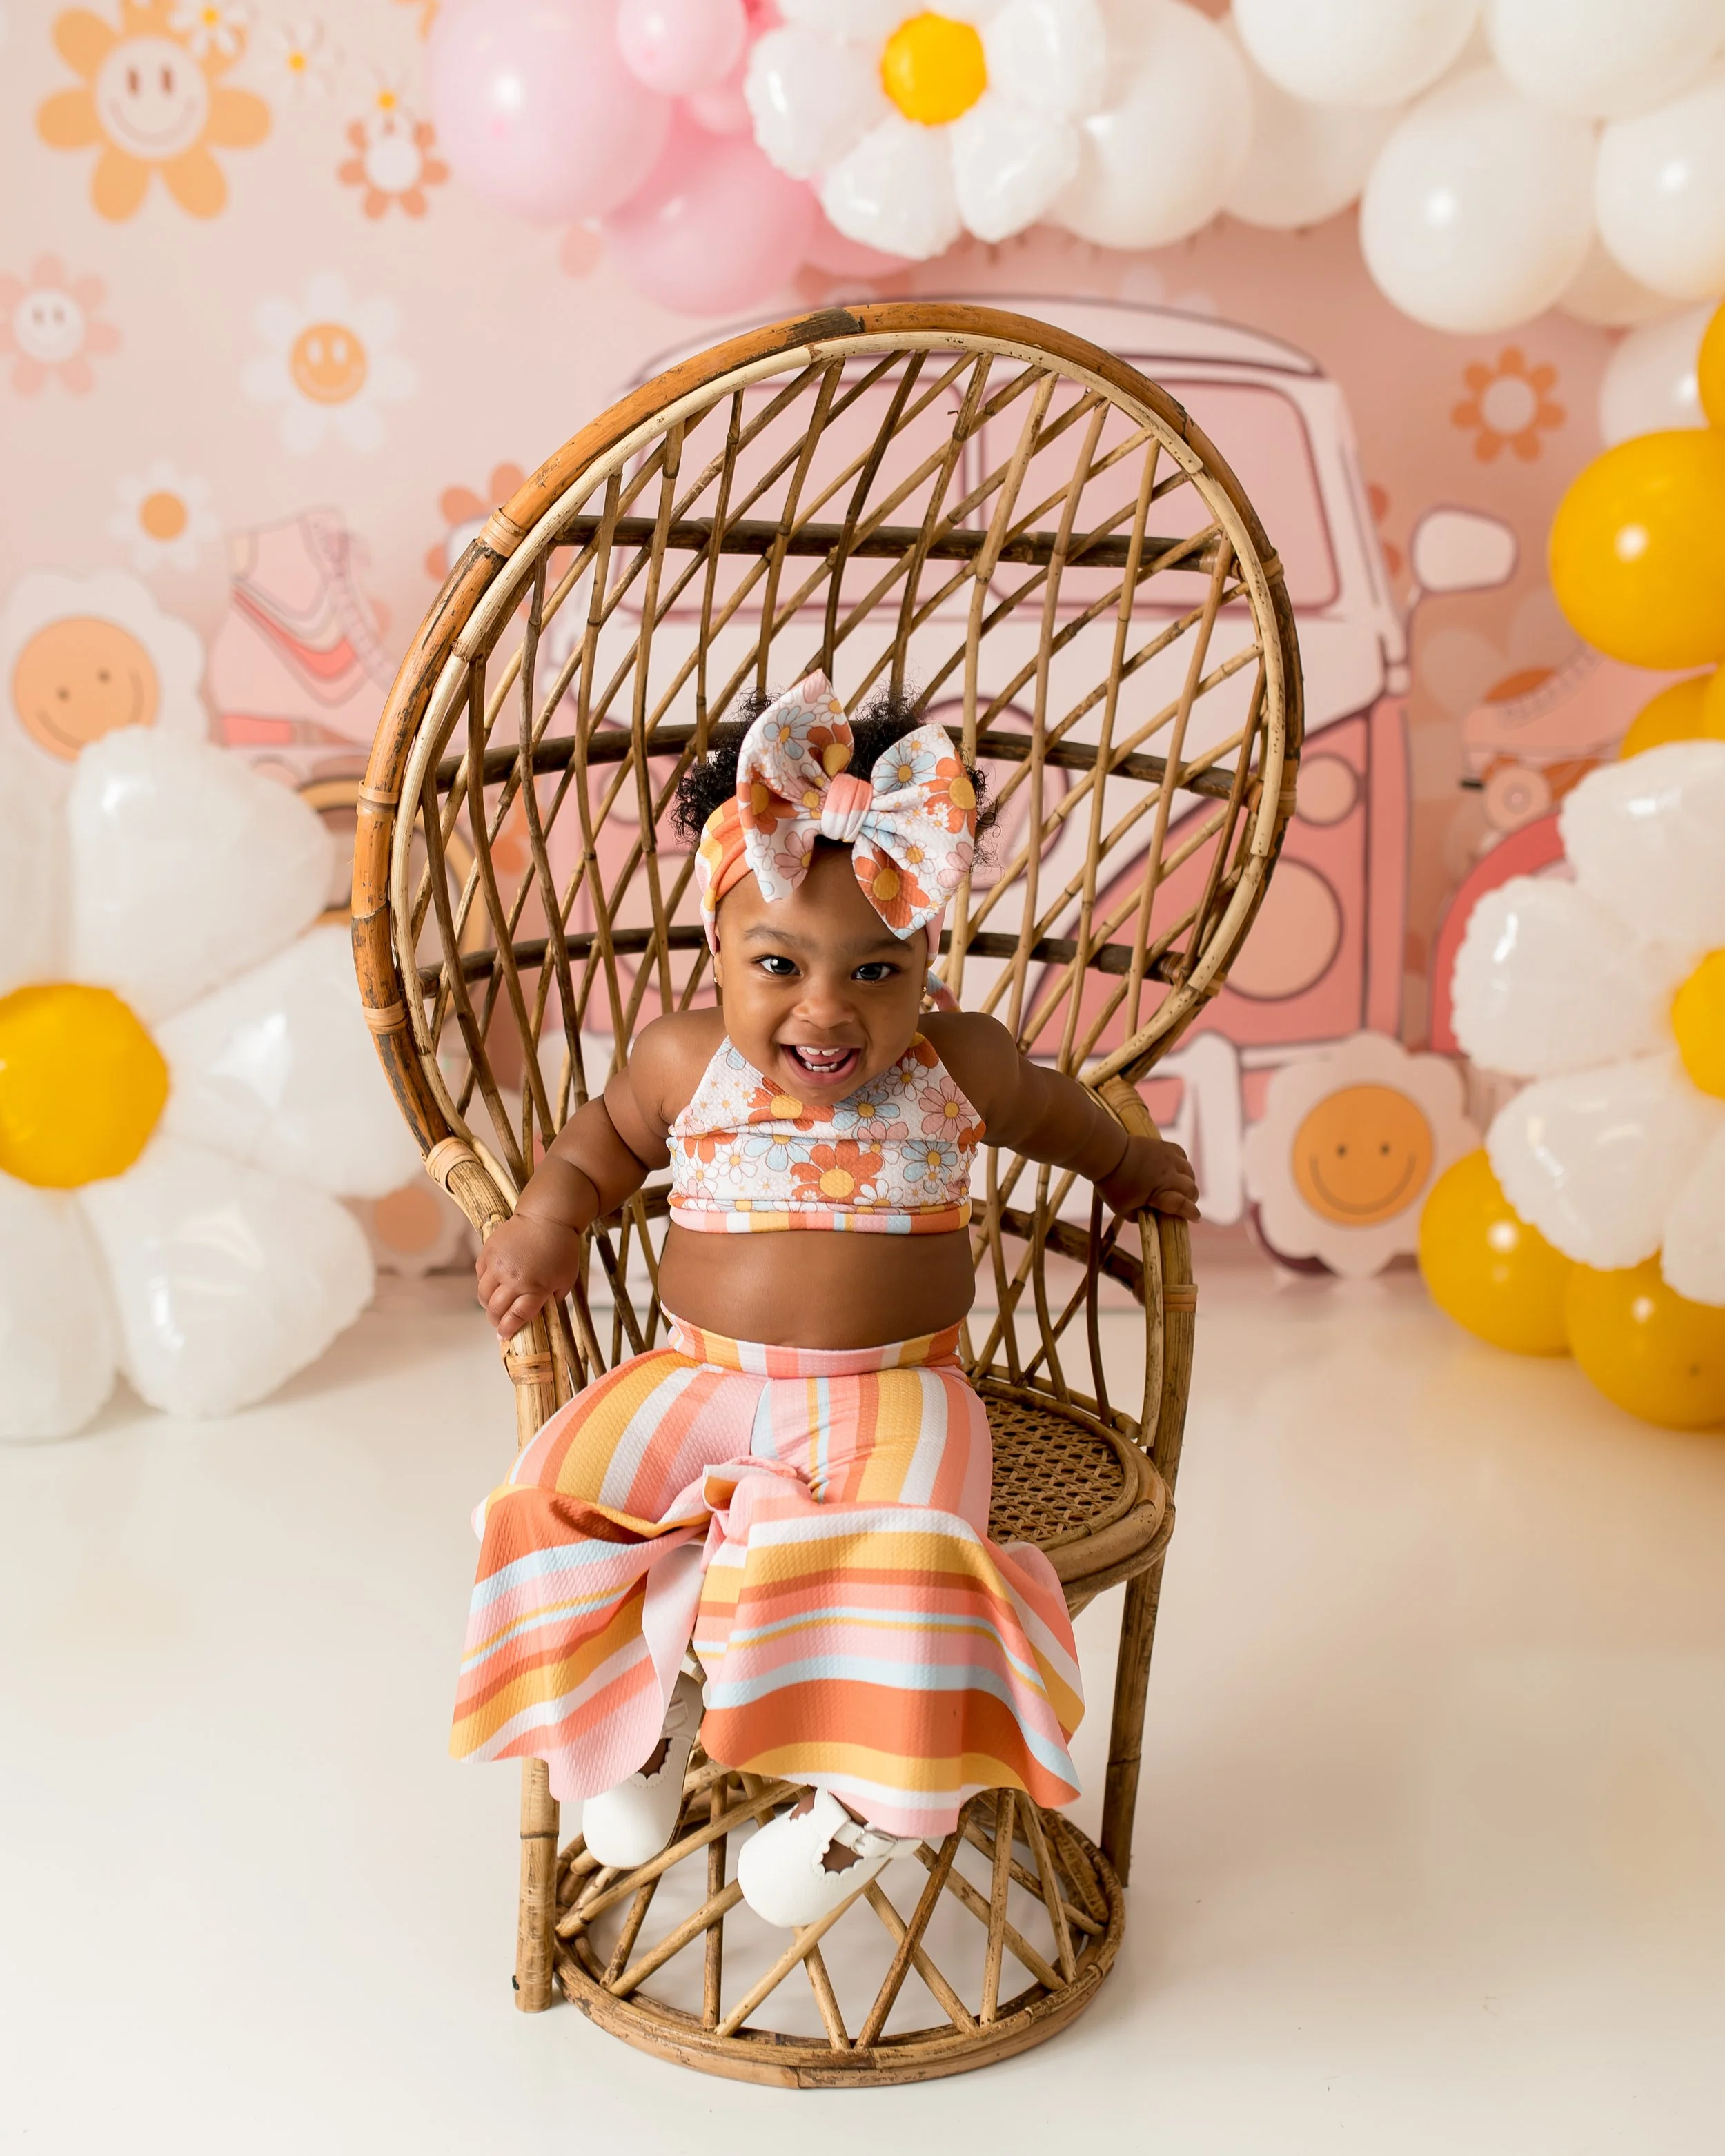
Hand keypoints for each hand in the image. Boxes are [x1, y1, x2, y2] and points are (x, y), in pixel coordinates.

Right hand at [476, 1208, 583, 1339]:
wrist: (548, 1217)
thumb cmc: (562, 1249)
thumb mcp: (566, 1279)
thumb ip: (552, 1299)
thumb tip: (538, 1313)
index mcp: (535, 1288)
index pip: (515, 1317)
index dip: (507, 1330)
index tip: (503, 1336)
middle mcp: (513, 1279)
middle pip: (495, 1309)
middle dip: (495, 1321)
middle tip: (498, 1323)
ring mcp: (498, 1265)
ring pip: (483, 1294)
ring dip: (487, 1304)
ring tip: (494, 1305)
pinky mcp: (488, 1252)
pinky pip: (480, 1275)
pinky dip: (485, 1284)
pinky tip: (493, 1285)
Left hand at [1097, 1133, 1200, 1222]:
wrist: (1107, 1153)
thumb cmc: (1112, 1184)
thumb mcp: (1123, 1209)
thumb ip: (1139, 1216)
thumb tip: (1152, 1218)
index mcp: (1158, 1193)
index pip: (1183, 1205)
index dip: (1192, 1214)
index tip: (1196, 1218)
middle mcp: (1168, 1176)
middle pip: (1191, 1189)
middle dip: (1191, 1199)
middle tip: (1186, 1203)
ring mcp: (1168, 1159)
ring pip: (1189, 1172)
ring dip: (1188, 1182)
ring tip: (1181, 1188)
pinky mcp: (1165, 1147)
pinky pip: (1182, 1156)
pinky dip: (1183, 1165)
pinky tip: (1176, 1170)